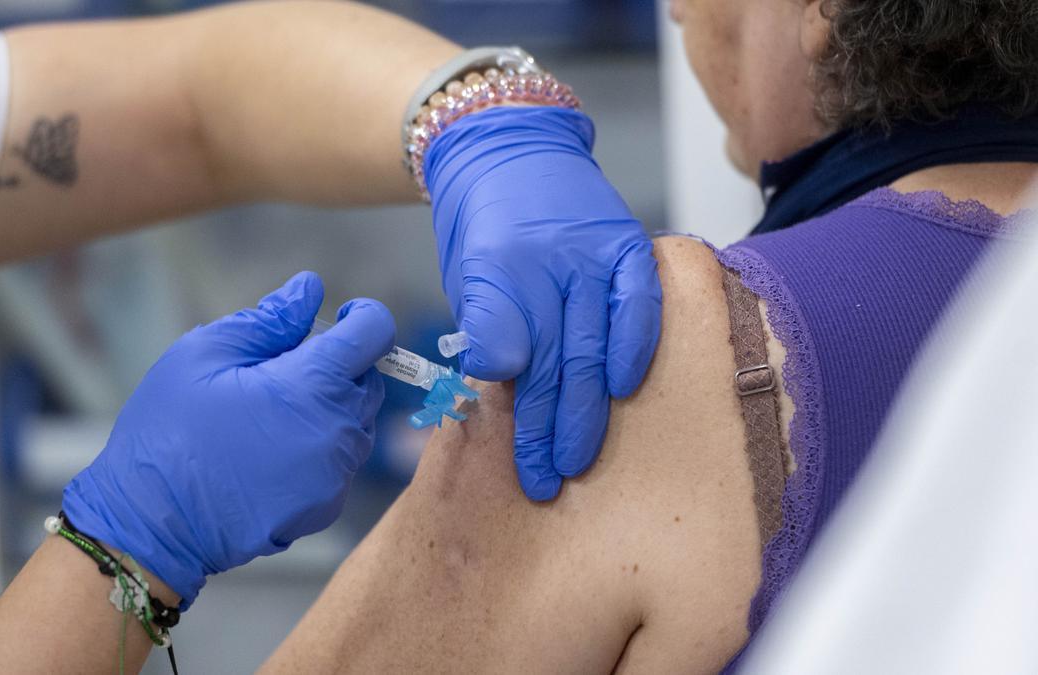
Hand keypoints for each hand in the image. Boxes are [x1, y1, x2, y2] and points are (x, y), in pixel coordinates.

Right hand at [62, 271, 393, 608]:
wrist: (151, 525)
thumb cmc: (169, 431)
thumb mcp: (205, 355)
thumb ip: (268, 319)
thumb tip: (309, 289)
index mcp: (313, 384)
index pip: (375, 332)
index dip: (363, 316)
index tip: (342, 316)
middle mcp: (339, 431)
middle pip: (367, 380)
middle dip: (339, 365)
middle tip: (282, 370)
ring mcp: (336, 475)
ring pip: (356, 423)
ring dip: (329, 408)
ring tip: (271, 415)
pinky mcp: (326, 508)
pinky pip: (338, 463)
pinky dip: (318, 449)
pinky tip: (270, 454)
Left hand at [426, 106, 660, 500]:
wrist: (507, 146)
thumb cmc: (482, 223)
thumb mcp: (466, 273)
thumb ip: (486, 324)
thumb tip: (499, 379)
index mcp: (495, 269)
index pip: (506, 353)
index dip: (513, 412)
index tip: (513, 460)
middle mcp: (548, 260)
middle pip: (552, 360)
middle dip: (547, 427)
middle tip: (544, 481)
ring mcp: (593, 251)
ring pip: (592, 343)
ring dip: (587, 407)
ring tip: (578, 459)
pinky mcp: (627, 243)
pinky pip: (638, 302)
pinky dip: (634, 346)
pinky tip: (625, 386)